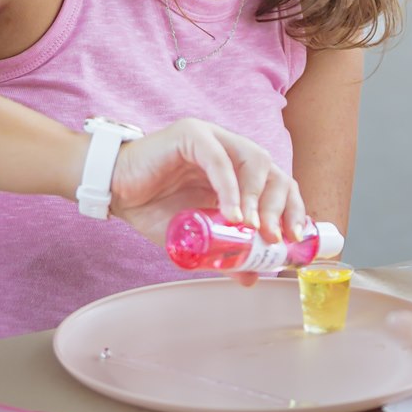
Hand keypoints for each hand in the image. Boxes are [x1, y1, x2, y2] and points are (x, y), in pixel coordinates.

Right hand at [106, 118, 305, 249]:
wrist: (116, 193)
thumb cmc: (154, 208)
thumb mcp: (197, 237)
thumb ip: (224, 251)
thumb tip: (252, 276)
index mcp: (239, 171)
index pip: (279, 183)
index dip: (293, 209)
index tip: (295, 239)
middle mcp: (231, 150)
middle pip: (274, 171)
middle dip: (280, 207)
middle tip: (274, 238)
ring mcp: (213, 139)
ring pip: (254, 160)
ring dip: (257, 198)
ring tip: (252, 228)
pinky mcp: (192, 135)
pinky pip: (219, 160)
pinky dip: (230, 189)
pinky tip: (232, 215)